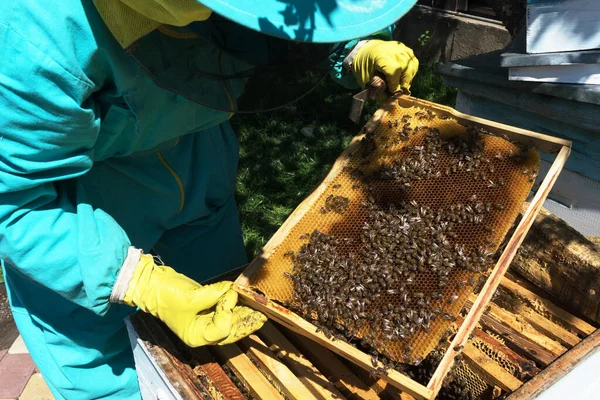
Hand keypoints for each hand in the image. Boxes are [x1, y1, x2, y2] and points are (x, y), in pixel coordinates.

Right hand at [123, 254, 266, 346]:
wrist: (152, 284)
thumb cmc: (166, 295)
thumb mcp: (190, 297)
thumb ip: (214, 295)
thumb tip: (232, 290)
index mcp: (197, 335)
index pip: (222, 329)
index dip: (229, 312)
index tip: (230, 294)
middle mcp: (203, 331)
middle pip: (231, 329)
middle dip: (247, 321)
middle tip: (263, 313)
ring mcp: (205, 319)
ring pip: (231, 320)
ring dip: (245, 313)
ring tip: (259, 306)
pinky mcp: (207, 307)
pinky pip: (225, 309)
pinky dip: (235, 304)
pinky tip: (245, 298)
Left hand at [351, 40, 418, 97]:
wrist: (366, 49)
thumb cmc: (364, 65)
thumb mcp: (365, 79)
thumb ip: (377, 90)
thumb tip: (388, 101)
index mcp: (381, 56)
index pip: (394, 71)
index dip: (394, 84)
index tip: (391, 91)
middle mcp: (394, 50)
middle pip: (406, 70)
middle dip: (402, 83)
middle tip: (395, 90)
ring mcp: (402, 49)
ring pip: (412, 68)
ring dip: (408, 79)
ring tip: (399, 84)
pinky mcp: (407, 50)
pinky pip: (414, 64)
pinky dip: (410, 72)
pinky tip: (402, 77)